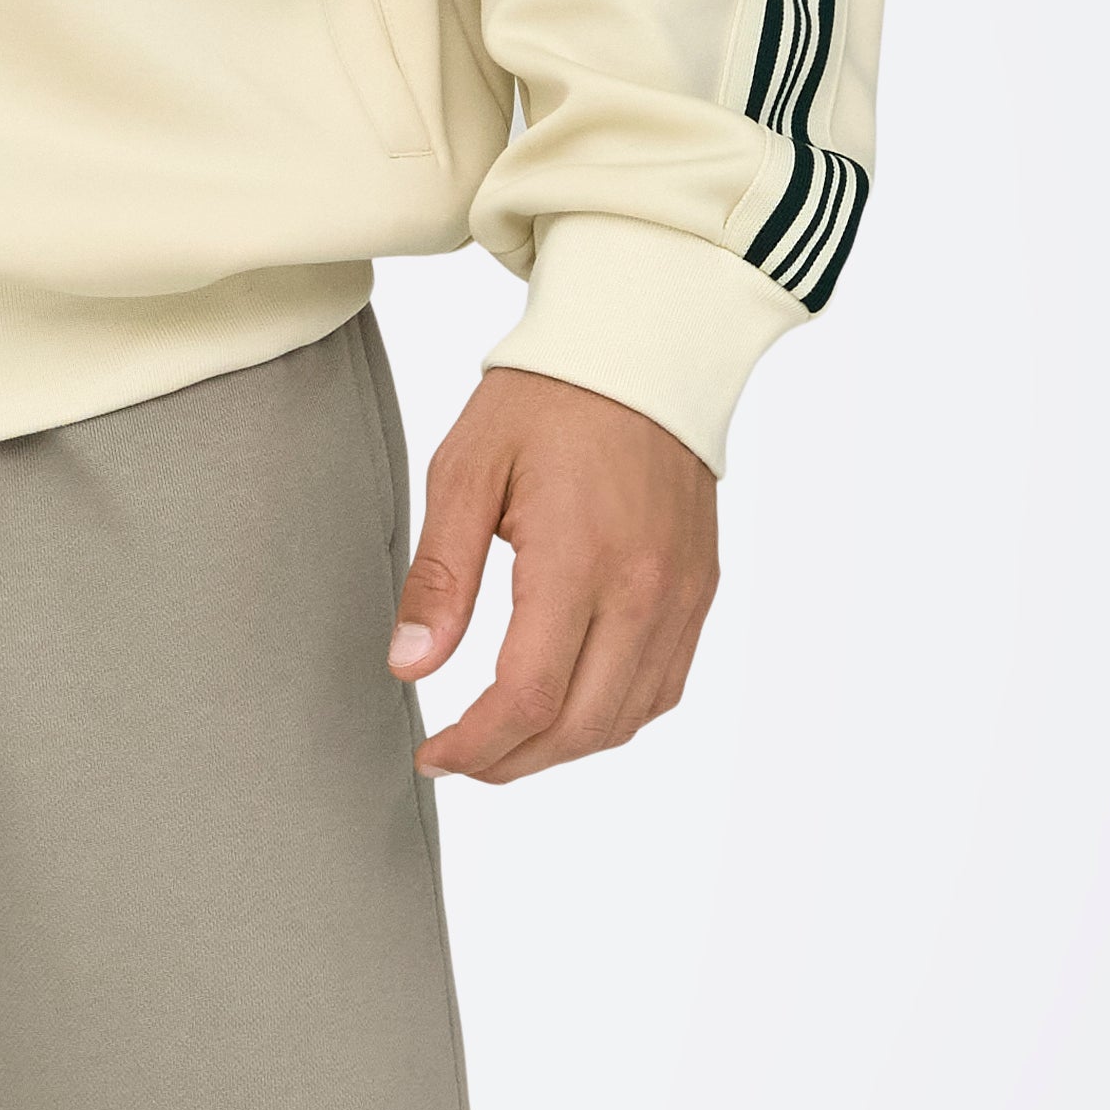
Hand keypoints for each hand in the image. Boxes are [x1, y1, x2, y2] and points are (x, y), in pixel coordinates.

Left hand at [386, 364, 719, 781]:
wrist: (644, 347)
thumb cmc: (546, 400)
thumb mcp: (467, 472)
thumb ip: (441, 577)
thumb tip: (409, 666)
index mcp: (579, 560)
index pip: (527, 697)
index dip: (476, 745)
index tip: (434, 756)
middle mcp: (644, 590)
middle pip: (579, 726)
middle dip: (511, 761)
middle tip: (460, 759)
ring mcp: (682, 594)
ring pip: (627, 719)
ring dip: (562, 748)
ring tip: (506, 743)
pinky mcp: (701, 588)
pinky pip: (664, 685)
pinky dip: (614, 717)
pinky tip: (570, 707)